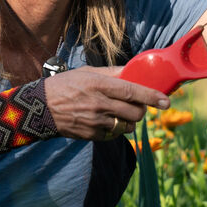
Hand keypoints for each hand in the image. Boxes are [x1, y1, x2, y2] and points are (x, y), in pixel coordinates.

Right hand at [44, 66, 169, 140]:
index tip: (166, 102)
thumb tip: (133, 70)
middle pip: (135, 112)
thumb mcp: (87, 72)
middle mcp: (99, 104)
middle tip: (137, 106)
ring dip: (129, 121)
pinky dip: (116, 130)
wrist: (39, 108)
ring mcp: (94, 121)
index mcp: (99, 85)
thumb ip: (112, 72)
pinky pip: (114, 135)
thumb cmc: (65, 85)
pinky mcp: (90, 135)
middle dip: (141, 110)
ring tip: (121, 114)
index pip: (132, 91)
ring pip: (127, 126)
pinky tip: (107, 121)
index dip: (152, 97)